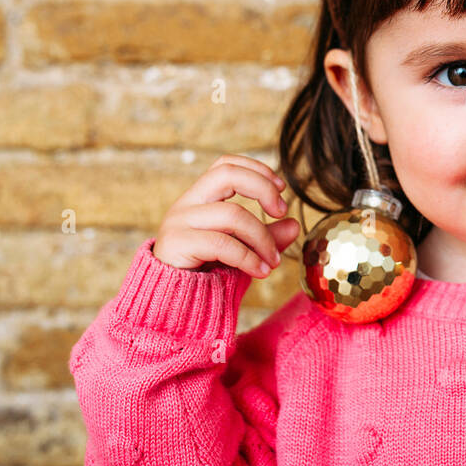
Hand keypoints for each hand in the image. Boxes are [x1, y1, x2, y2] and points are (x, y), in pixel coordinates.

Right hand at [152, 153, 300, 278]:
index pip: (226, 164)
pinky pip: (222, 244)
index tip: (281, 188)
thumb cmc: (205, 272)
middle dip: (263, 189)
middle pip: (227, 174)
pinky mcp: (178, 244)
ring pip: (232, 214)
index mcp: (199, 198)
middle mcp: (186, 203)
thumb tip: (294, 225)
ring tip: (273, 261)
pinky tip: (261, 271)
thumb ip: (265, 236)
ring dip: (262, 238)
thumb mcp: (241, 249)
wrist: (171, 302)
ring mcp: (179, 222)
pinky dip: (249, 258)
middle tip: (282, 211)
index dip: (256, 168)